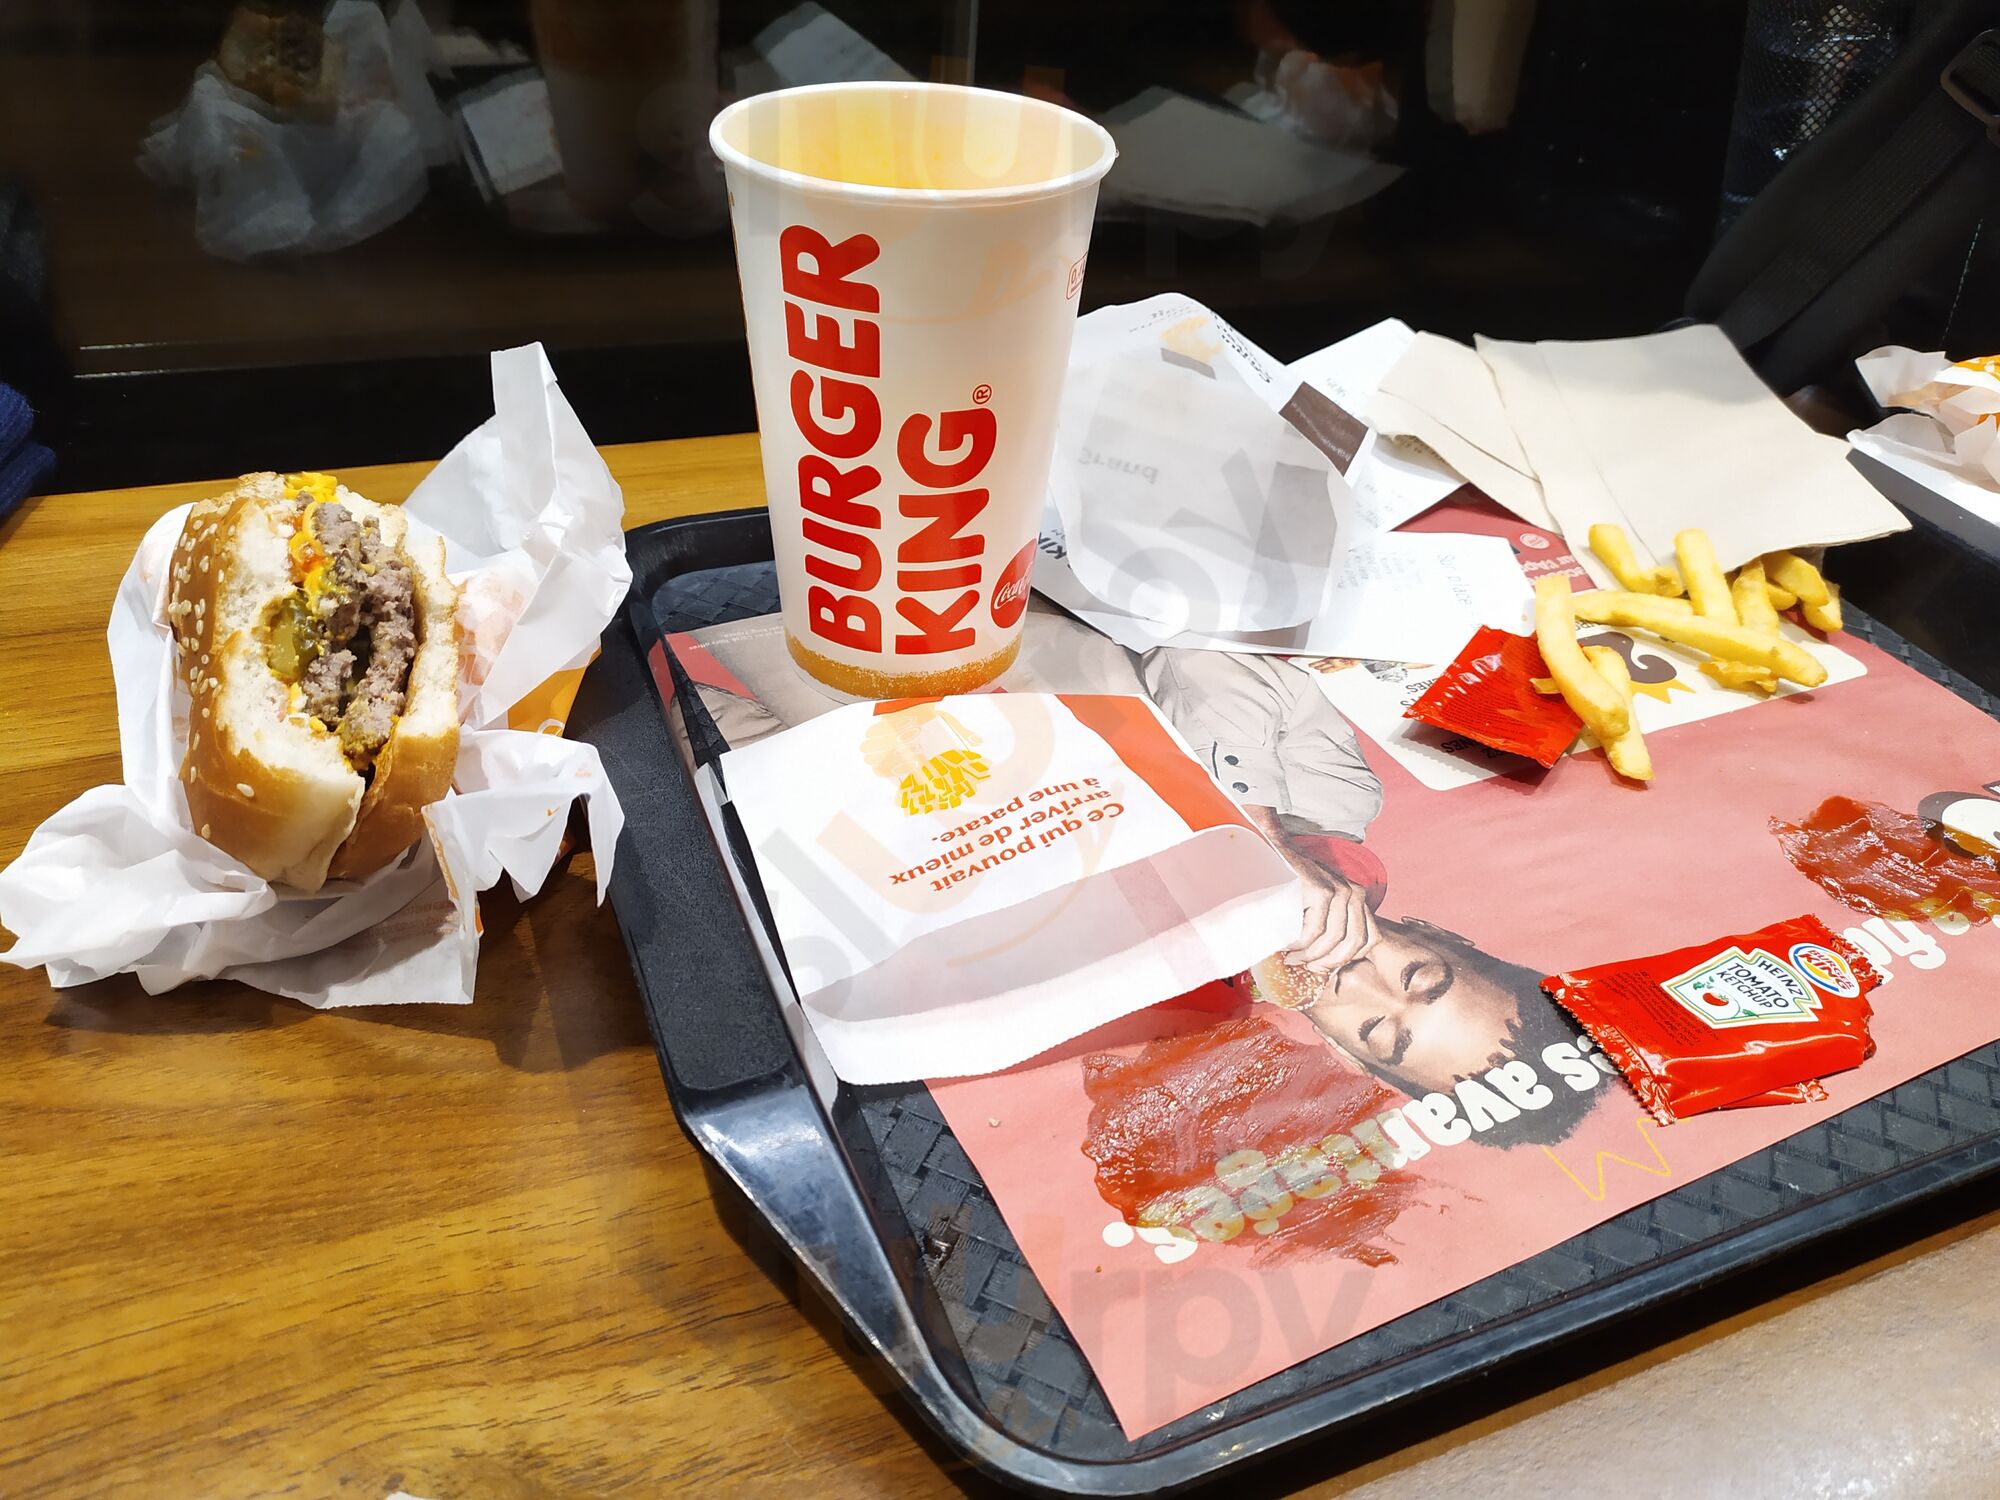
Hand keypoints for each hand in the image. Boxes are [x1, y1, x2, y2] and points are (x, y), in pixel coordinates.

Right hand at [1240, 804, 1379, 971]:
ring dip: (1309, 954)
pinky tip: (1284, 942)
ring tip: (1290, 956)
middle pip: (1353, 943)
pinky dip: (1298, 943)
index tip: (1321, 966)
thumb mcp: (1315, 904)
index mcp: (1357, 899)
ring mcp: (1340, 890)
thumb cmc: (1289, 883)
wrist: (1269, 851)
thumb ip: (1328, 924)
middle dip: (1328, 962)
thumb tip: (1326, 963)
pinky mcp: (1321, 890)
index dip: (1345, 960)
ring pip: (1333, 940)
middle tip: (1304, 966)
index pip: (1368, 940)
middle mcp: (1354, 893)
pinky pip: (1314, 931)